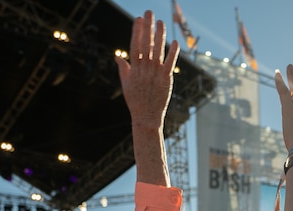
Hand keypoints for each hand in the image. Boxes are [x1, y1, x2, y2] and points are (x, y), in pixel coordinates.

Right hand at [116, 11, 179, 131]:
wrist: (146, 117)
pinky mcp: (166, 79)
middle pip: (146, 43)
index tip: (137, 19)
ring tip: (161, 22)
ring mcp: (156, 73)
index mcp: (134, 69)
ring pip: (158, 50)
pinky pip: (170, 63)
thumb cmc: (135, 101)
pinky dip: (172, 52)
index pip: (135, 45)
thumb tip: (117, 56)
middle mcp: (145, 69)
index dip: (136, 32)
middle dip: (147, 27)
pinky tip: (175, 42)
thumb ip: (123, 68)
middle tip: (148, 12)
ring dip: (160, 35)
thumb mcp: (126, 84)